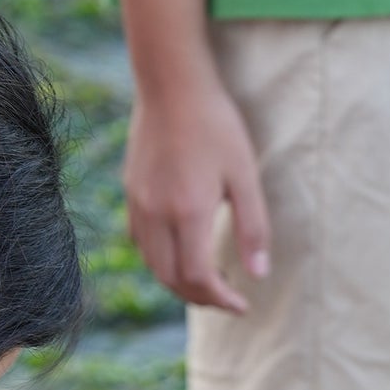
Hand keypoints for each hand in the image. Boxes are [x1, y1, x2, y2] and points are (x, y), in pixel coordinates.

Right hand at [125, 68, 270, 312]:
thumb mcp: (245, 174)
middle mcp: (155, 213)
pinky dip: (160, 259)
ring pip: (152, 263)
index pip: (197, 277)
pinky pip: (140, 241)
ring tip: (209, 282)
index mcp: (187, 212)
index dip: (220, 298)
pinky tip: (181, 251)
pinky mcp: (130, 190)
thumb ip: (253, 227)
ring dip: (179, 282)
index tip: (242, 304)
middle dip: (200, 298)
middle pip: (171, 278)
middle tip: (228, 299)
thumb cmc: (216, 125)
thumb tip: (258, 274)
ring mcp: (138, 202)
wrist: (171, 85)